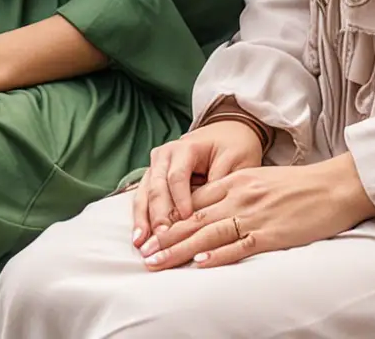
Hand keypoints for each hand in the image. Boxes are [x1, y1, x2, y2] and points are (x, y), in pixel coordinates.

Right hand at [132, 122, 262, 246]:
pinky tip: (139, 236)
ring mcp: (157, 166)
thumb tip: (208, 214)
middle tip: (162, 240)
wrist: (228, 133)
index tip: (186, 220)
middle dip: (158, 214)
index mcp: (187, 147)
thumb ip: (220, 186)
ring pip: (146, 192)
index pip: (178, 176)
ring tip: (141, 242)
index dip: (180, 199)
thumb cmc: (234, 150)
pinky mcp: (155, 178)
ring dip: (143, 218)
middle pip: (157, 185)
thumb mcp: (235, 164)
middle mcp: (166, 154)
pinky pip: (144, 197)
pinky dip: (142, 217)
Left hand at [140, 152, 374, 270]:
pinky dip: (218, 254)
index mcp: (235, 181)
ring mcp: (254, 215)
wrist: (333, 186)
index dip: (168, 216)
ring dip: (180, 249)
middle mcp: (238, 195)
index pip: (192, 199)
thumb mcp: (260, 181)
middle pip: (193, 217)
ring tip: (158, 261)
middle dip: (165, 236)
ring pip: (208, 233)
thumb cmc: (299, 186)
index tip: (148, 231)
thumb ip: (235, 193)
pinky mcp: (271, 234)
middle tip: (143, 252)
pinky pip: (240, 245)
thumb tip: (210, 210)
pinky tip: (200, 263)